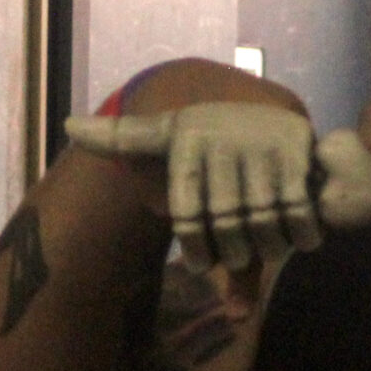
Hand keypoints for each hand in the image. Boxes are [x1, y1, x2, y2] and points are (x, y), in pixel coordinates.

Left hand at [64, 77, 320, 271]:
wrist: (262, 107)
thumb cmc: (205, 140)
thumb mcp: (162, 139)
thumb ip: (118, 142)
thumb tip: (69, 124)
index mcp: (184, 137)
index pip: (187, 217)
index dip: (199, 250)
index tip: (202, 263)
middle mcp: (222, 137)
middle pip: (227, 225)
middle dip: (235, 253)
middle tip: (238, 256)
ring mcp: (262, 143)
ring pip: (262, 223)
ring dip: (270, 248)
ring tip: (268, 247)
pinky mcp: (297, 149)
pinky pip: (297, 213)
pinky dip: (301, 236)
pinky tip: (299, 238)